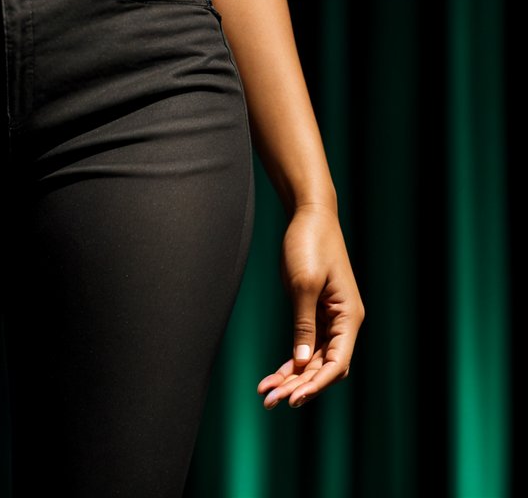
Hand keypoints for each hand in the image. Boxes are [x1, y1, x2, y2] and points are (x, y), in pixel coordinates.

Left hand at [257, 202, 363, 409]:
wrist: (309, 215)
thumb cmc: (310, 244)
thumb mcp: (304, 284)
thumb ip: (304, 325)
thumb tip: (301, 364)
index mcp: (349, 317)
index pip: (337, 363)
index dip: (316, 384)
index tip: (293, 398)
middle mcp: (343, 323)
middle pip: (324, 367)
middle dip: (299, 386)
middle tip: (270, 401)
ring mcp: (330, 320)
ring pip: (313, 360)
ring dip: (292, 378)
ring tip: (266, 393)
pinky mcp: (315, 313)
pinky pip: (306, 346)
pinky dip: (291, 362)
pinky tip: (274, 376)